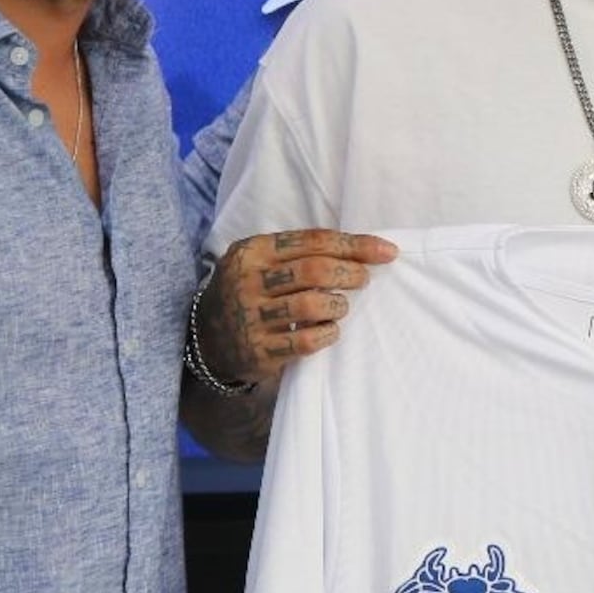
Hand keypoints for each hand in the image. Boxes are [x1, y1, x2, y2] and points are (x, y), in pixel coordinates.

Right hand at [199, 229, 397, 388]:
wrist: (207, 339)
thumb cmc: (249, 291)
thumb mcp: (260, 261)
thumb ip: (299, 253)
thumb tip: (363, 249)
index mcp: (251, 251)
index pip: (312, 241)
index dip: (354, 245)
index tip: (386, 251)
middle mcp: (247, 282)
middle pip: (314, 270)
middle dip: (351, 272)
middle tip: (364, 279)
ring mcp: (251, 318)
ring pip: (312, 305)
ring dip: (338, 305)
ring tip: (341, 306)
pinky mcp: (260, 351)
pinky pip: (306, 341)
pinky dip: (328, 333)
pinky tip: (330, 329)